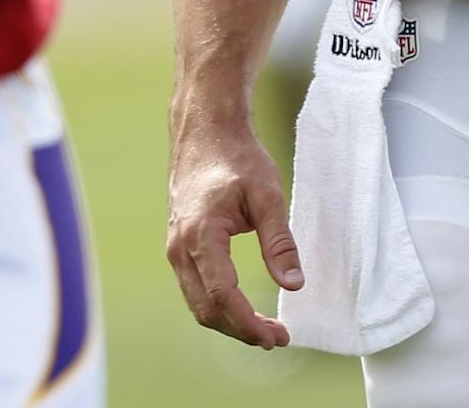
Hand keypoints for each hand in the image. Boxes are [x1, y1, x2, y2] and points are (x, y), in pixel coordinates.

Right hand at [165, 103, 302, 348]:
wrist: (205, 129)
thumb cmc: (236, 157)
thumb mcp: (267, 195)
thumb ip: (279, 242)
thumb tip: (293, 284)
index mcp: (201, 234)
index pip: (222, 296)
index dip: (249, 324)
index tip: (276, 337)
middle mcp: (180, 245)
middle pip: (206, 308)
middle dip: (241, 330)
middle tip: (277, 337)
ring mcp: (174, 246)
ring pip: (197, 302)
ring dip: (229, 322)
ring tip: (264, 328)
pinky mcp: (178, 244)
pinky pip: (194, 287)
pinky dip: (217, 305)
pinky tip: (241, 308)